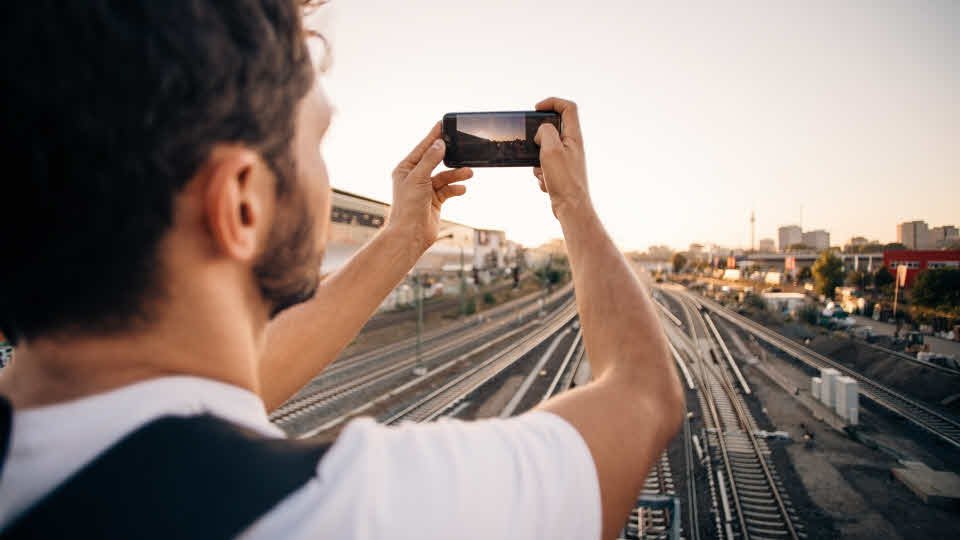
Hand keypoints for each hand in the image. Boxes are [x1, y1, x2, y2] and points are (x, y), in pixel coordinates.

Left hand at [387, 122, 471, 258]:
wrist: (411, 234)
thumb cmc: (408, 207)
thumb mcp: (419, 178)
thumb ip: (430, 159)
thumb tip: (439, 143)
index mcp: (406, 169)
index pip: (422, 148)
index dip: (433, 136)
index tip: (443, 124)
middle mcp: (415, 177)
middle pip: (435, 160)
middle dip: (449, 156)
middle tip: (461, 146)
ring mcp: (425, 189)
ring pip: (445, 175)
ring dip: (457, 174)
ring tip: (469, 173)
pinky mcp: (435, 201)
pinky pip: (448, 190)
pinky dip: (456, 188)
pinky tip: (462, 188)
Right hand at [532, 97, 591, 219]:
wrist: (571, 208)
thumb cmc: (564, 180)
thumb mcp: (551, 150)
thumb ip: (545, 132)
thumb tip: (541, 131)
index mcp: (574, 136)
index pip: (568, 107)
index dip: (552, 102)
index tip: (536, 109)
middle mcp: (572, 145)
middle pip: (552, 129)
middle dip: (538, 139)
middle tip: (534, 148)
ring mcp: (566, 159)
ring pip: (545, 149)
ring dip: (537, 160)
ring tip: (544, 172)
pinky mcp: (560, 172)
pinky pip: (544, 165)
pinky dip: (541, 173)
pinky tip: (547, 184)